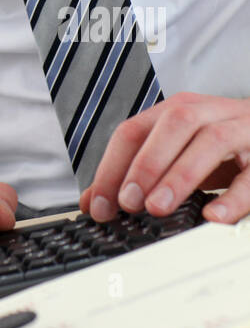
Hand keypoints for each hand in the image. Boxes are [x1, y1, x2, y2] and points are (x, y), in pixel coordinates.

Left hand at [77, 92, 249, 224]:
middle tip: (129, 203)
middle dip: (146, 164)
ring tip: (158, 207)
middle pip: (173, 124)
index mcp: (178, 111)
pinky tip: (213, 216)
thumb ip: (137, 175)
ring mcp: (242, 130)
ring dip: (181, 175)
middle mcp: (209, 113)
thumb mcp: (177, 154)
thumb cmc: (223, 145)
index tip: (98, 204)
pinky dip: (233, 197)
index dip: (112, 166)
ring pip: (211, 141)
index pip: (136, 130)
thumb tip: (93, 202)